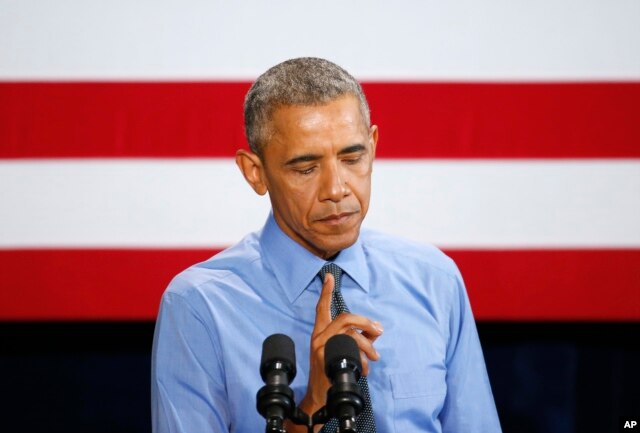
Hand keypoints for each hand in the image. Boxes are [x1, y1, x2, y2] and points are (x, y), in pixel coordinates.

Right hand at [301, 272, 383, 417]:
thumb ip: (357, 338)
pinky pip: (349, 349)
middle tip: (378, 331)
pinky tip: (364, 369)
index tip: (329, 276)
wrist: (320, 397)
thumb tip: (374, 330)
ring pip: (350, 334)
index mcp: (320, 332)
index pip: (322, 308)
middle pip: (344, 318)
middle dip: (365, 322)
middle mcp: (318, 336)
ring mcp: (319, 345)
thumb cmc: (332, 374)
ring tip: (374, 358)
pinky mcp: (322, 356)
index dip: (326, 292)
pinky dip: (362, 358)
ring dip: (367, 345)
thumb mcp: (342, 353)